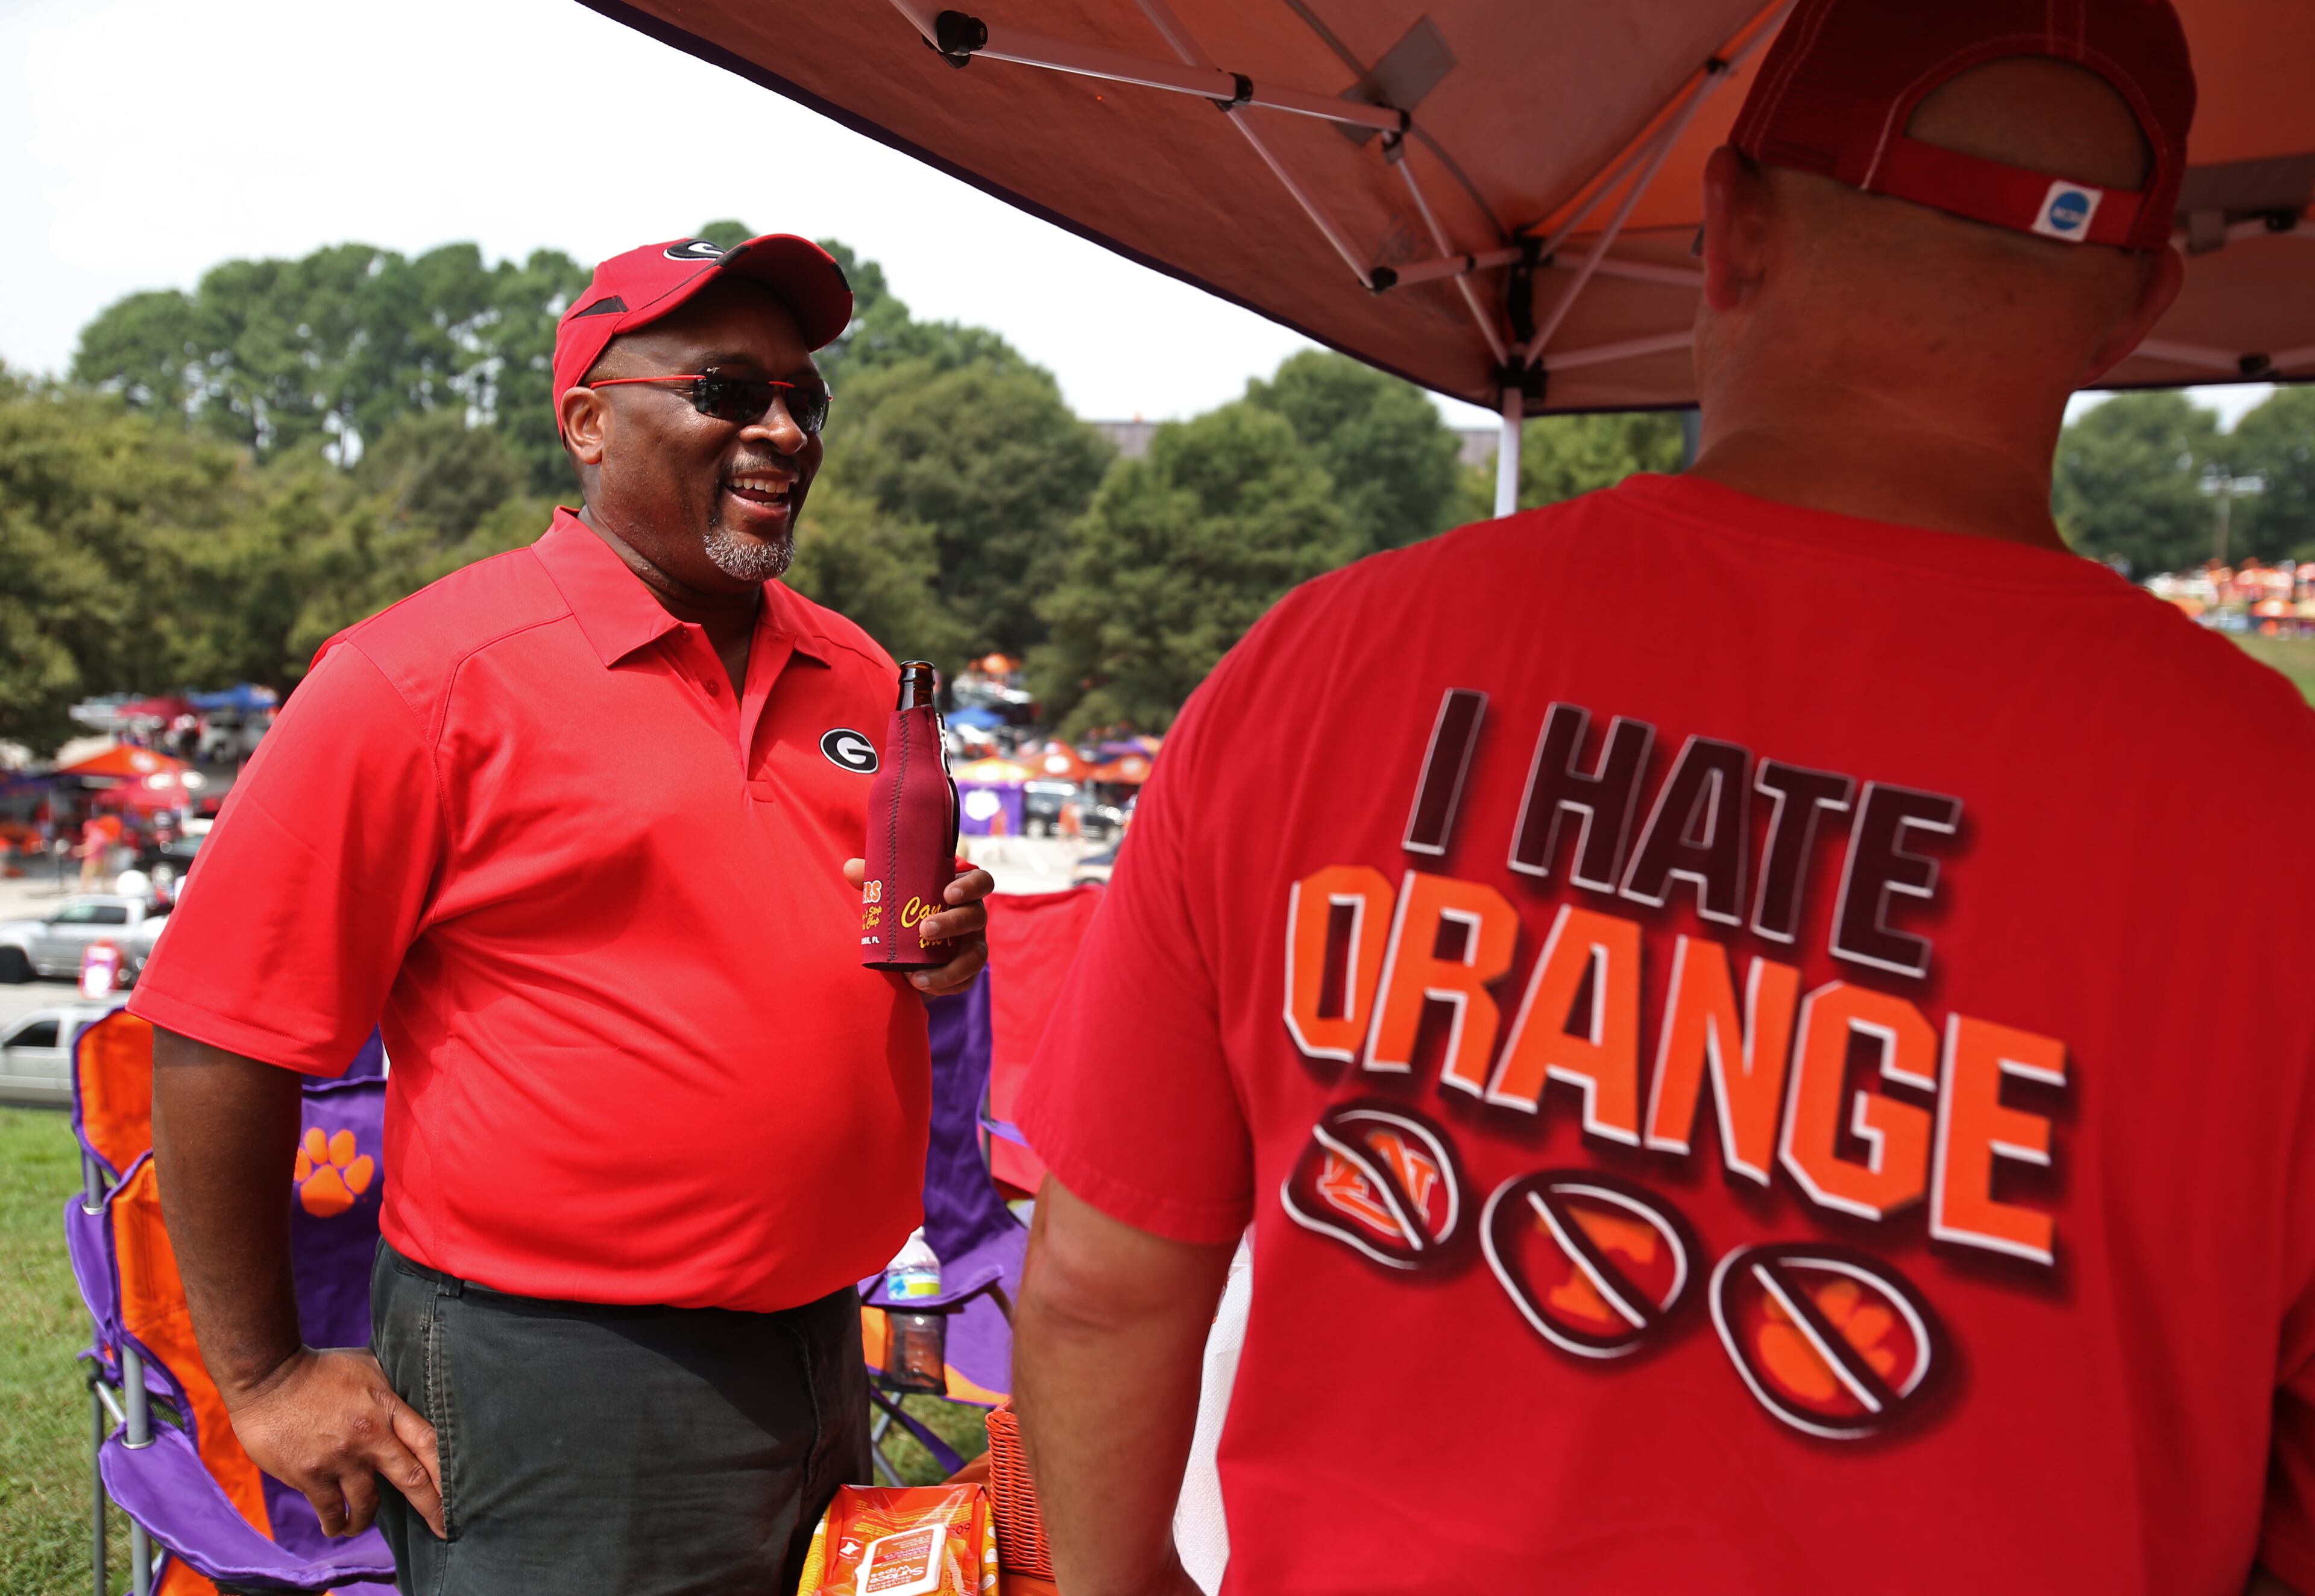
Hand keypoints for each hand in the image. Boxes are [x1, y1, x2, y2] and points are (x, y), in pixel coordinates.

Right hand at [223, 1346, 441, 1538]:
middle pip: (412, 1480)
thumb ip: (391, 1389)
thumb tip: (415, 1390)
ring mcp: (340, 1458)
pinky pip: (330, 1510)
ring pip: (368, 1503)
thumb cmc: (320, 1368)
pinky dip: (335, 1523)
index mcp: (388, 1407)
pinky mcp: (309, 1474)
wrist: (268, 1374)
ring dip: (366, 1520)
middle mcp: (370, 1437)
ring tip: (360, 1525)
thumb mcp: (368, 1365)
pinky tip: (336, 1527)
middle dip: (432, 1508)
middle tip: (442, 1529)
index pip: (430, 1443)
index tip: (461, 1491)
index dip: (448, 1472)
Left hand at [843, 857, 992, 995]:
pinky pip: (965, 982)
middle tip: (924, 929)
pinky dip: (944, 986)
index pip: (981, 882)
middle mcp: (973, 917)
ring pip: (976, 957)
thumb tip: (850, 869)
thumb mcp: (892, 894)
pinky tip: (920, 986)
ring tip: (917, 976)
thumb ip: (873, 880)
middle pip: (976, 917)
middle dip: (952, 924)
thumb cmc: (906, 910)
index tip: (947, 894)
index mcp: (961, 892)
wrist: (909, 948)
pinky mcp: (967, 972)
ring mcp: (973, 945)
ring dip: (950, 968)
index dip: (970, 887)